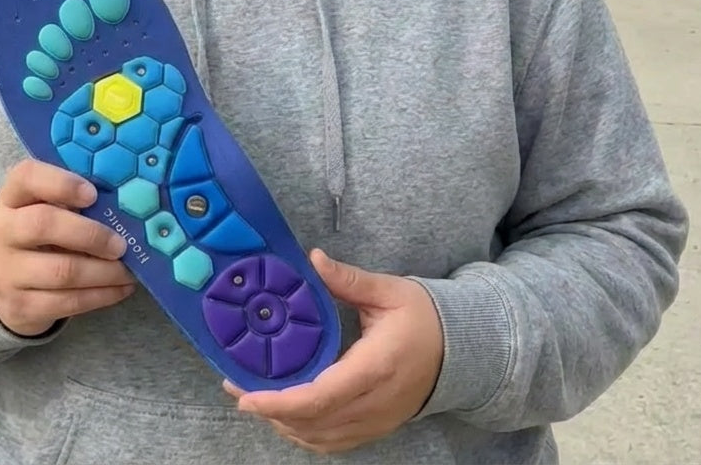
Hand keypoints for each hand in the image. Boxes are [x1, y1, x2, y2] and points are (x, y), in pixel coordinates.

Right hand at [0, 160, 135, 335]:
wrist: (4, 283)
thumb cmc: (41, 233)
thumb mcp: (47, 208)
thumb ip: (77, 200)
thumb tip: (128, 204)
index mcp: (12, 197)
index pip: (27, 176)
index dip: (61, 183)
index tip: (93, 194)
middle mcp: (2, 231)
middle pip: (43, 224)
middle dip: (90, 234)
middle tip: (122, 244)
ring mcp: (6, 272)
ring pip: (61, 272)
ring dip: (104, 272)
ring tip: (129, 270)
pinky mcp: (19, 306)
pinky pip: (67, 302)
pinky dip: (101, 296)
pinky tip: (122, 288)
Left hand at [225, 249, 443, 454]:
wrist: (463, 350)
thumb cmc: (424, 317)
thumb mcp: (389, 291)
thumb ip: (348, 279)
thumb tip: (313, 258)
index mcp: (375, 367)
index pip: (320, 396)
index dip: (279, 402)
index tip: (247, 395)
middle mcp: (374, 403)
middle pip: (313, 423)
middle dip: (270, 411)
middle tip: (237, 388)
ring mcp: (376, 421)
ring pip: (320, 438)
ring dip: (284, 424)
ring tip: (255, 399)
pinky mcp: (376, 427)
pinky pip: (333, 442)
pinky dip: (305, 434)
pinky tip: (286, 416)